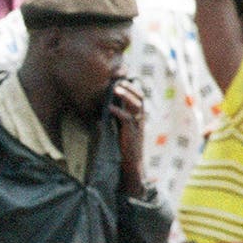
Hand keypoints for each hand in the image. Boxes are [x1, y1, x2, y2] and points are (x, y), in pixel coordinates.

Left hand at [109, 78, 145, 194]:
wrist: (131, 164)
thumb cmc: (124, 147)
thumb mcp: (120, 129)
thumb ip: (116, 119)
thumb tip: (103, 109)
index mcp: (138, 116)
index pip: (139, 97)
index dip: (132, 87)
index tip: (121, 78)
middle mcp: (140, 119)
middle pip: (140, 97)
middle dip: (130, 87)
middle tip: (118, 79)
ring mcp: (137, 126)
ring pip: (136, 106)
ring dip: (125, 96)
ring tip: (115, 89)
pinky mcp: (131, 133)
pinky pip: (127, 119)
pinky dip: (118, 111)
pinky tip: (109, 107)